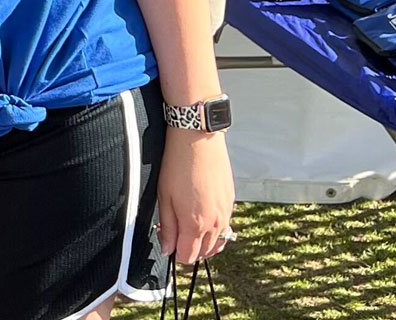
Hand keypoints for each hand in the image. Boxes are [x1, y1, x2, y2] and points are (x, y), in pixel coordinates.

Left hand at [156, 130, 234, 263]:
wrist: (198, 140)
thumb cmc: (177, 165)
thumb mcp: (164, 197)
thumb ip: (167, 227)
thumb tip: (167, 248)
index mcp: (196, 224)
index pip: (189, 256)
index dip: (175, 253)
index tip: (167, 241)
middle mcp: (216, 223)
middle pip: (204, 252)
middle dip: (189, 248)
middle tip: (175, 231)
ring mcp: (226, 213)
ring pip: (217, 241)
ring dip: (203, 240)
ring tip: (187, 224)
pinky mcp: (231, 202)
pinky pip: (225, 225)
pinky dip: (214, 228)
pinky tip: (201, 214)